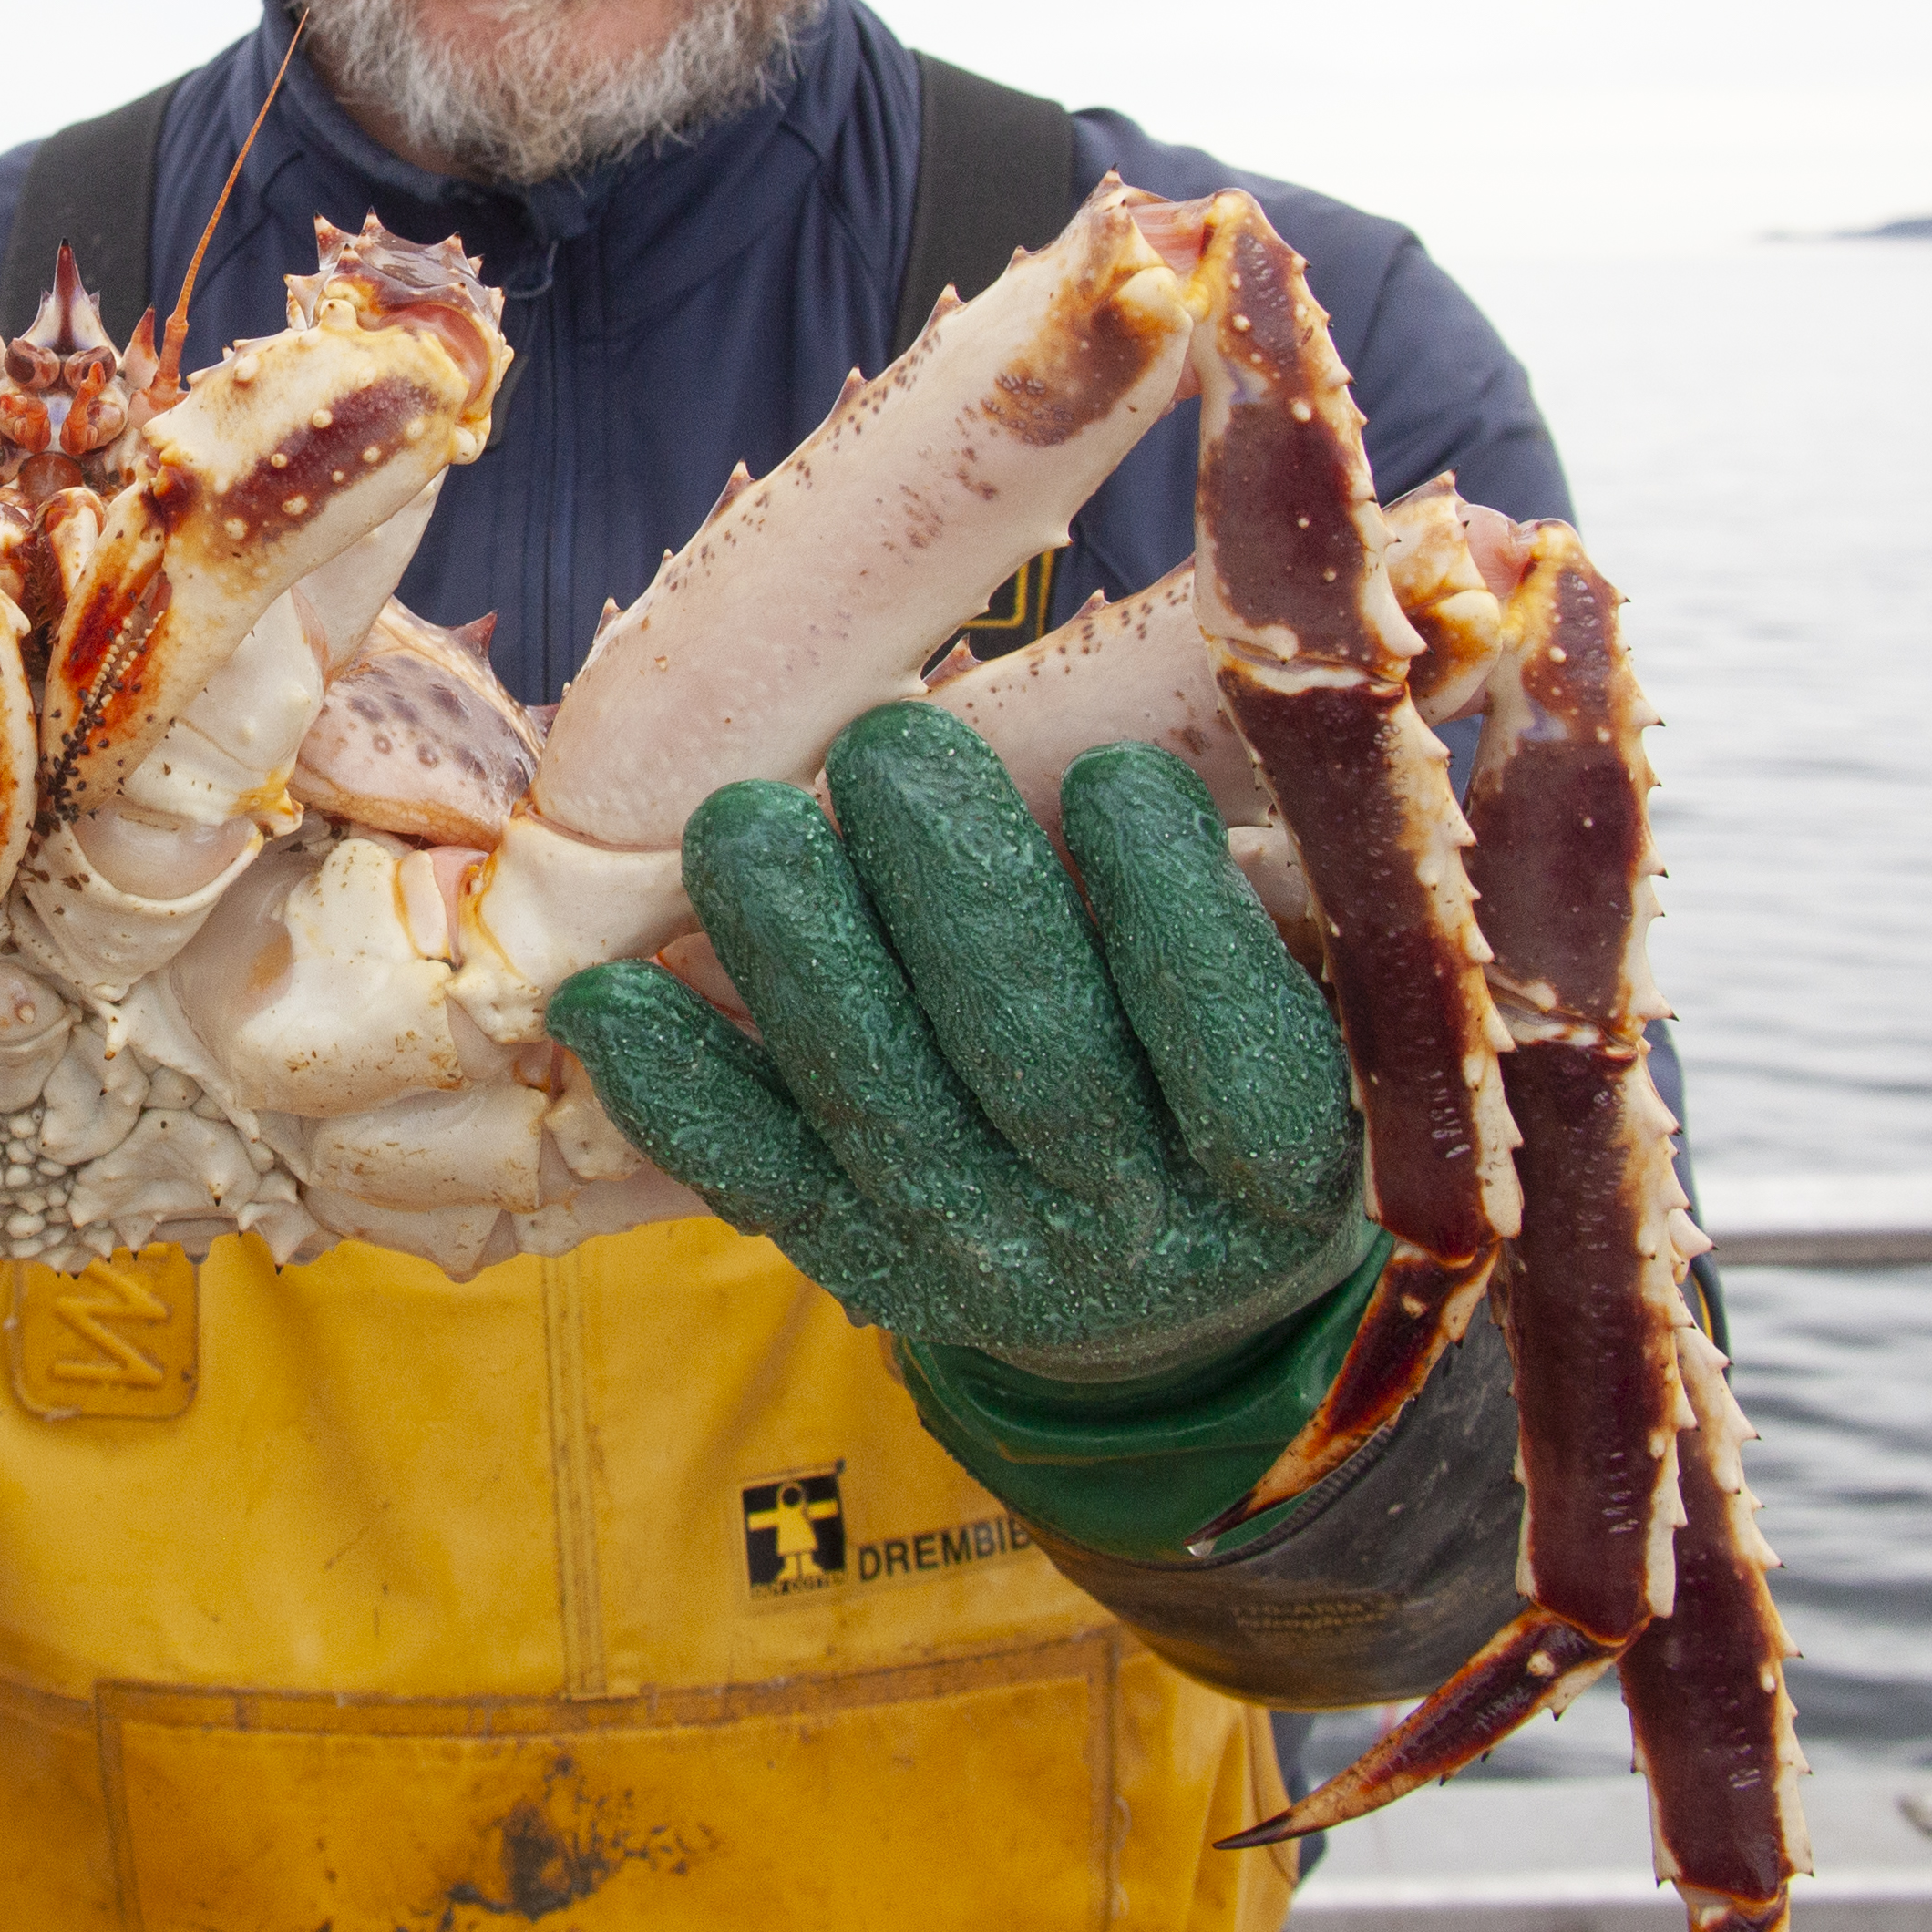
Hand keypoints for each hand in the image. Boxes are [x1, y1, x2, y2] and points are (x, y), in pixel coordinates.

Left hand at [550, 702, 1369, 1391]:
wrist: (1164, 1292)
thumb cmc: (1238, 1064)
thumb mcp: (1325, 998)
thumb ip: (1296, 869)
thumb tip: (1320, 639)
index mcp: (1283, 1166)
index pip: (1235, 1051)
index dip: (1169, 915)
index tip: (1114, 778)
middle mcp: (1135, 1230)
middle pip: (1038, 1069)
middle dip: (954, 895)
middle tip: (890, 746)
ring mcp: (985, 1258)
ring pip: (883, 1111)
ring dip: (800, 959)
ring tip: (744, 823)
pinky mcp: (859, 1262)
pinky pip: (759, 1183)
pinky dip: (677, 1090)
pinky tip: (606, 998)